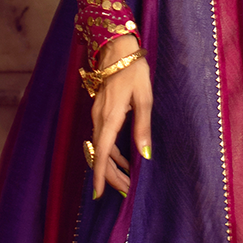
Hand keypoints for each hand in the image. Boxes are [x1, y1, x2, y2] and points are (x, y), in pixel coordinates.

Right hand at [90, 37, 152, 200]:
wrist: (116, 47)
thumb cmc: (134, 70)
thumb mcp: (144, 98)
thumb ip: (143, 127)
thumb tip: (144, 155)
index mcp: (110, 117)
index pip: (102, 153)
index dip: (101, 175)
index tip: (99, 194)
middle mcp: (99, 119)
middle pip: (100, 155)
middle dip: (111, 176)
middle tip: (126, 193)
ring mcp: (97, 115)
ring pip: (100, 148)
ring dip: (112, 166)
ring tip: (127, 182)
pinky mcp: (100, 111)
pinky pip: (102, 138)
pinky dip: (111, 152)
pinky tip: (124, 160)